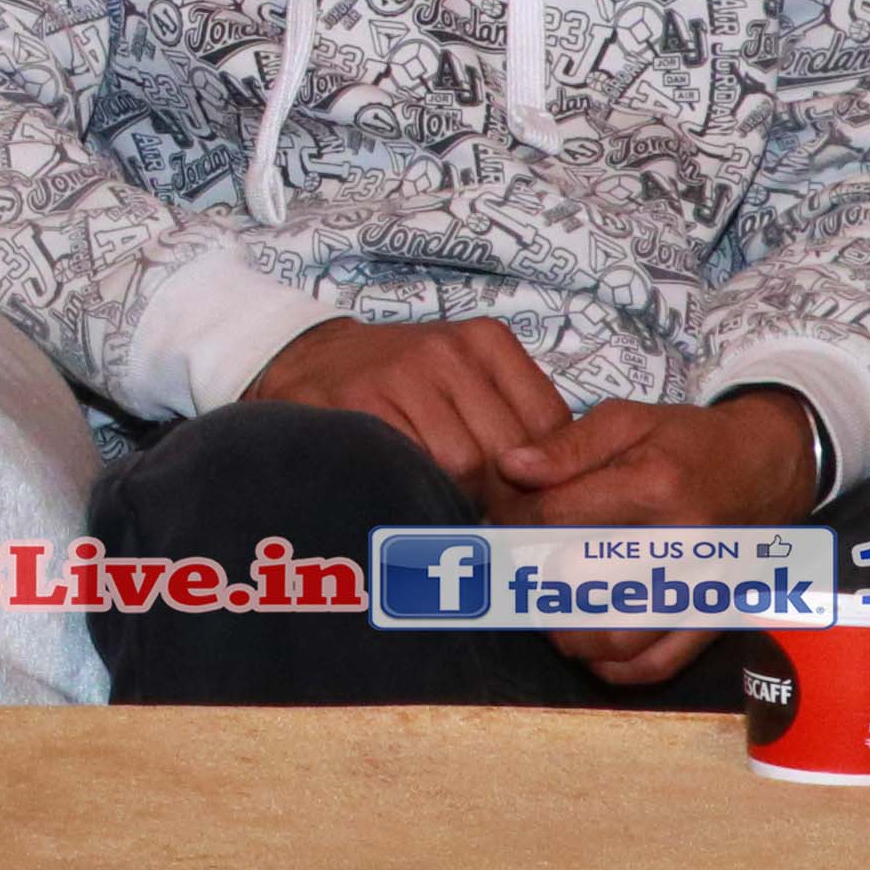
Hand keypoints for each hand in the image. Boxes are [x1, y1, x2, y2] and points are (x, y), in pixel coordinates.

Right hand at [242, 313, 566, 496]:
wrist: (311, 361)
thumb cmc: (401, 383)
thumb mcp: (465, 378)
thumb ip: (513, 421)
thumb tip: (558, 492)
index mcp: (487, 342)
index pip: (548, 423)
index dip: (545, 477)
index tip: (530, 507)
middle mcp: (449, 351)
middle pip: (506, 450)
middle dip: (504, 499)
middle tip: (492, 527)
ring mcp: (403, 372)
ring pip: (463, 464)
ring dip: (462, 501)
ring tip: (453, 515)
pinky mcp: (362, 400)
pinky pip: (415, 465)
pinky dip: (422, 493)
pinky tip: (418, 500)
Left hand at [493, 391, 819, 683]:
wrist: (768, 467)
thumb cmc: (690, 442)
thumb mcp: (630, 420)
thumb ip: (567, 445)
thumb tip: (510, 468)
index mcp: (655, 487)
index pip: (557, 516)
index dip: (512, 520)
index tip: (500, 520)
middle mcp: (682, 544)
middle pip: (577, 581)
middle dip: (535, 574)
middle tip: (521, 565)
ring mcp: (700, 588)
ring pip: (614, 638)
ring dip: (566, 632)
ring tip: (549, 608)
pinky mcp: (713, 618)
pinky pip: (656, 664)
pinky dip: (612, 666)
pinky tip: (589, 643)